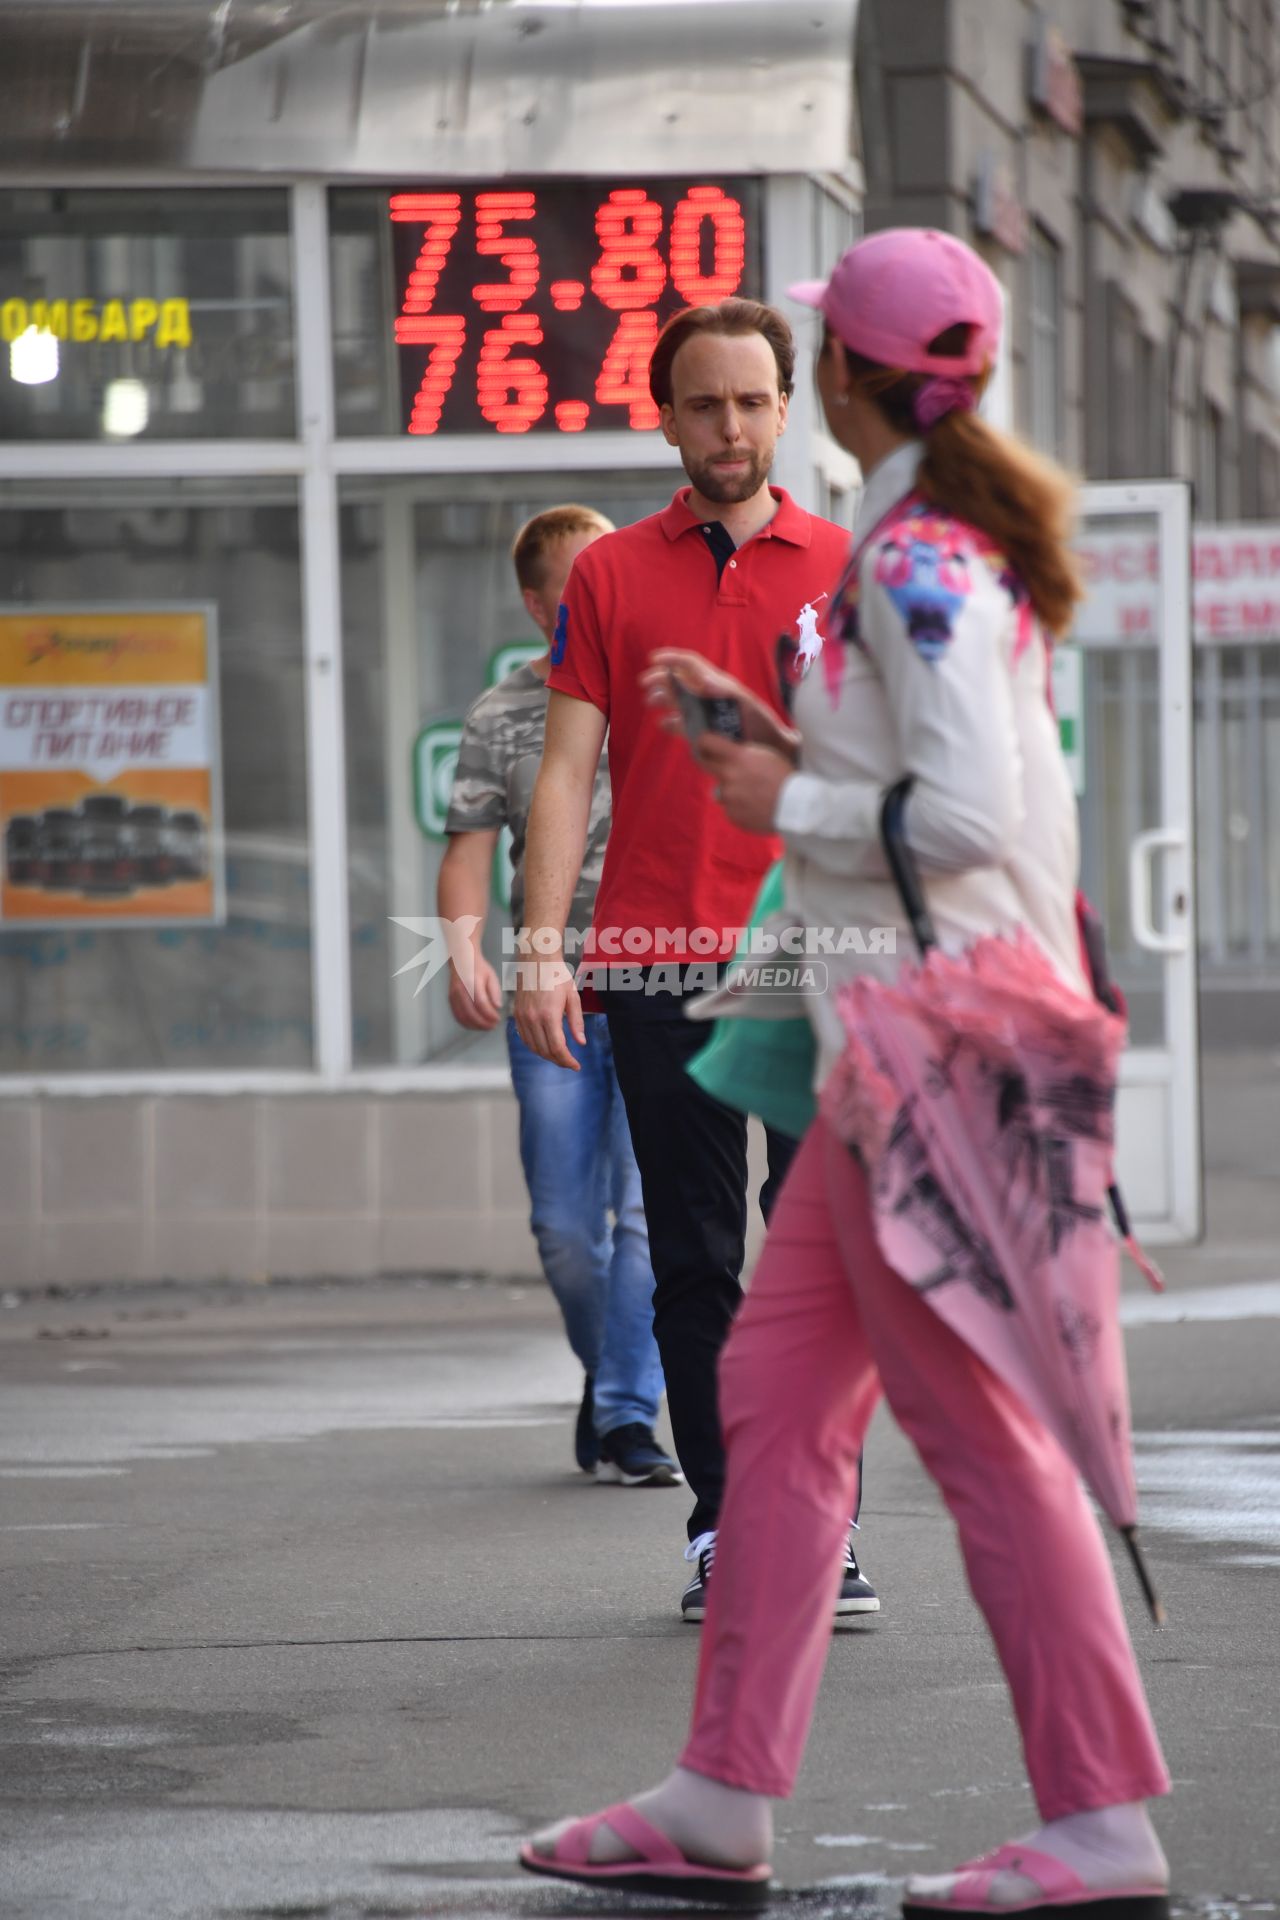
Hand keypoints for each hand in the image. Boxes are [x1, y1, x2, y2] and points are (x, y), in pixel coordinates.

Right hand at [447, 952, 503, 1030]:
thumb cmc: (478, 968)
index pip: (481, 1002)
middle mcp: (461, 989)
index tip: (497, 1019)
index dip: (489, 1014)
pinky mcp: (451, 999)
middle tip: (492, 1026)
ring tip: (485, 1027)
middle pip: (471, 1012)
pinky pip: (457, 1015)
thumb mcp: (491, 976)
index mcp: (472, 982)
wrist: (462, 960)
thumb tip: (497, 1006)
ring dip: (475, 1025)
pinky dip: (466, 1023)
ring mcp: (454, 995)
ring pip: (463, 1016)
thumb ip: (495, 992)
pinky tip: (475, 1025)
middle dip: (483, 1023)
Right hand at [513, 955, 584, 1069]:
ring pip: (533, 1047)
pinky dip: (534, 1046)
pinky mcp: (516, 1014)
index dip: (567, 1061)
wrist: (536, 960)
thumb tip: (581, 1043)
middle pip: (545, 1051)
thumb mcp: (573, 997)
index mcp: (549, 1015)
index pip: (557, 1048)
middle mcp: (533, 1018)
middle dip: (559, 1061)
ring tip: (559, 1056)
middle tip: (570, 1063)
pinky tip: (544, 1046)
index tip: (576, 1065)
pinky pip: (524, 1038)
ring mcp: (522, 1017)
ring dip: (546, 1055)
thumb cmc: (557, 975)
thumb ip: (576, 1022)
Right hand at [641, 648, 798, 757]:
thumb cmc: (763, 725)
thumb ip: (725, 691)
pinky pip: (684, 724)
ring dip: (663, 698)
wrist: (773, 750)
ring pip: (679, 701)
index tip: (654, 659)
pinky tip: (663, 724)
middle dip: (661, 679)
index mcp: (718, 684)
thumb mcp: (746, 705)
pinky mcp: (706, 732)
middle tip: (644, 683)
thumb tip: (704, 679)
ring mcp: (707, 713)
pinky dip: (672, 722)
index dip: (672, 659)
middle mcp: (709, 696)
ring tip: (650, 701)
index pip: (691, 664)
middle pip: (680, 681)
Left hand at [696, 734, 792, 834]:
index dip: (704, 741)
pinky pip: (730, 808)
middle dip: (709, 761)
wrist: (797, 806)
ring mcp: (728, 797)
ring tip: (752, 792)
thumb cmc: (785, 777)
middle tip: (716, 762)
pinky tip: (755, 806)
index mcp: (738, 757)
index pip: (706, 742)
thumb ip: (742, 753)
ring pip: (720, 790)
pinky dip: (739, 807)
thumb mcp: (765, 754)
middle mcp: (728, 776)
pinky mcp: (732, 815)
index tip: (704, 742)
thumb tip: (725, 753)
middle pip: (705, 764)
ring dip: (731, 789)